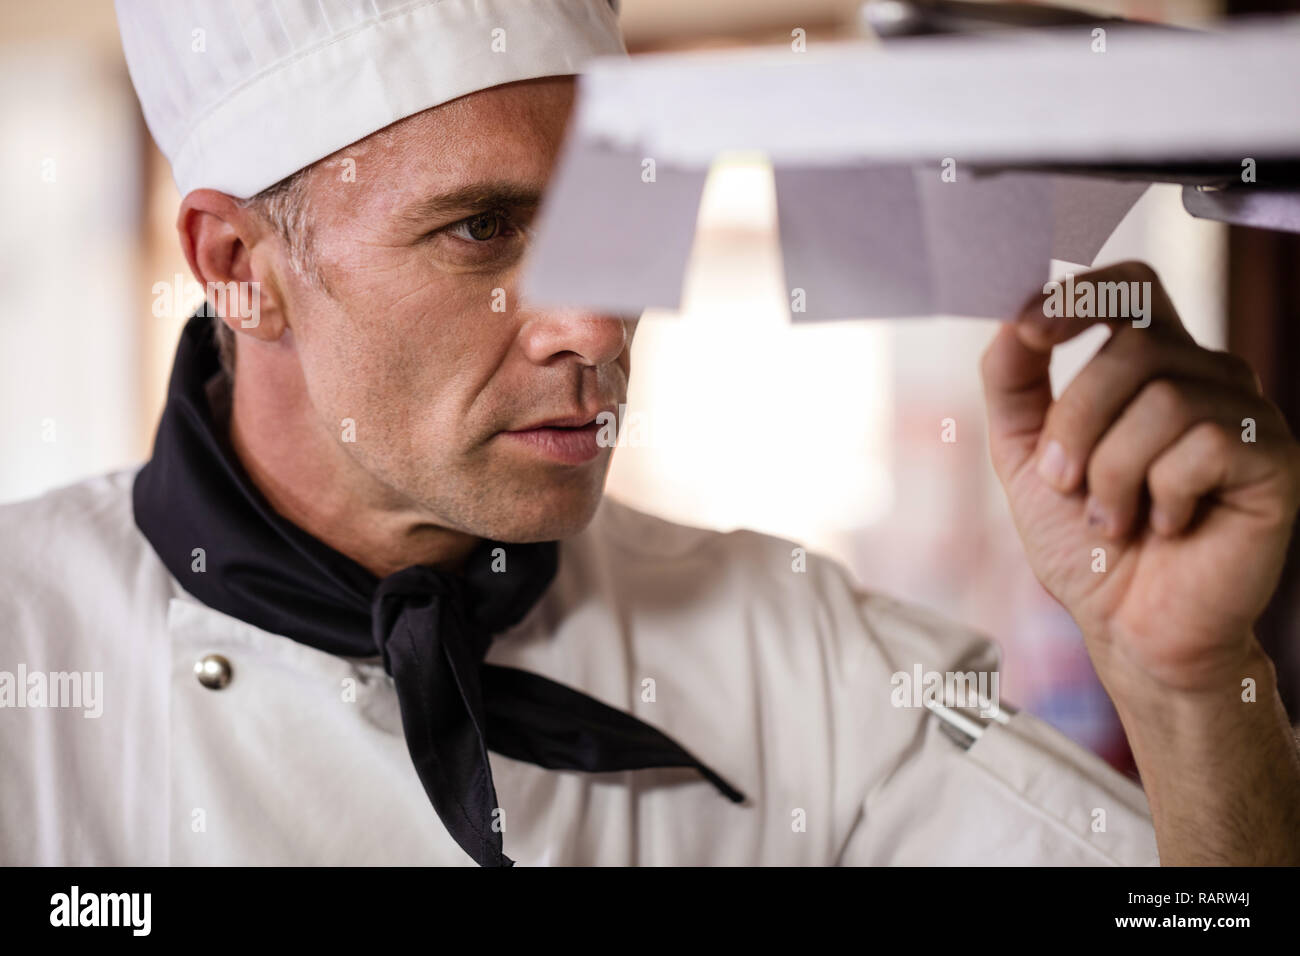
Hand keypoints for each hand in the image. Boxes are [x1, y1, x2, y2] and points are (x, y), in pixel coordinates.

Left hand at [980, 262, 1299, 693]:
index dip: (1081, 297)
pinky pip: (1203, 445)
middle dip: (1076, 421)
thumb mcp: (1025, 454)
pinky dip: (1161, 496)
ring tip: (1114, 519)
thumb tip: (1015, 319)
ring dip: (1112, 471)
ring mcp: (1246, 415)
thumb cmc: (1082, 540)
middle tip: (1066, 484)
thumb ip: (1013, 383)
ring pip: (1162, 398)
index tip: (1028, 333)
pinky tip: (1167, 526)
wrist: (1126, 624)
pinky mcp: (1275, 460)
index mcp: (1152, 365)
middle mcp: (1206, 377)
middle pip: (1134, 343)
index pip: (1131, 288)